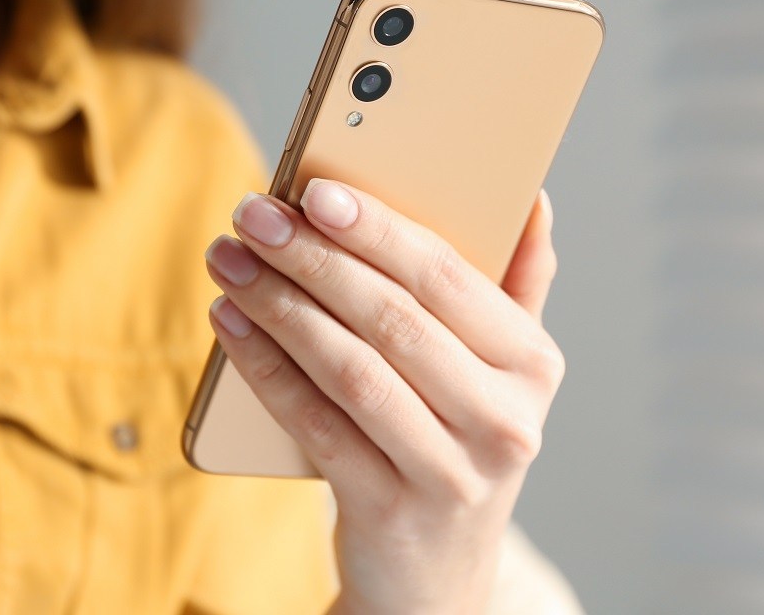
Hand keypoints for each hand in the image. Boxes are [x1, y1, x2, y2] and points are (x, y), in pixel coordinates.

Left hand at [204, 180, 564, 614]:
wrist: (437, 579)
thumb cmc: (457, 441)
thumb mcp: (502, 373)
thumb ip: (518, 286)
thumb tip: (533, 197)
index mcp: (532, 366)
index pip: (449, 277)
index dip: (378, 229)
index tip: (314, 188)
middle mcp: (504, 421)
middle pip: (391, 319)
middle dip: (312, 258)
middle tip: (252, 214)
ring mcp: (449, 474)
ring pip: (348, 368)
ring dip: (278, 305)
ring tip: (229, 259)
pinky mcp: (389, 511)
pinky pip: (314, 423)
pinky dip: (265, 367)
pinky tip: (229, 323)